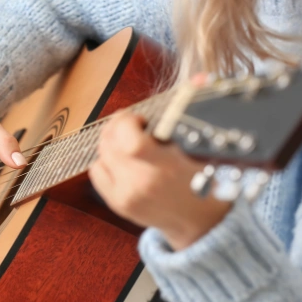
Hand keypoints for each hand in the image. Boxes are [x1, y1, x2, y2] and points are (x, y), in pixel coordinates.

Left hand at [88, 111, 231, 249]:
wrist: (199, 223)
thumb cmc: (205, 182)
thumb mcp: (201, 149)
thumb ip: (191, 113)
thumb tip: (199, 78)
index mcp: (162, 169)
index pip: (128, 136)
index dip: (128, 120)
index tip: (141, 118)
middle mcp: (138, 183)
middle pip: (109, 142)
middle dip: (119, 126)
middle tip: (134, 123)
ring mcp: (124, 195)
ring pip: (101, 154)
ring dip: (111, 141)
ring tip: (130, 140)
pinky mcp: (116, 203)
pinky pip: (96, 171)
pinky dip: (105, 160)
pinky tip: (122, 158)